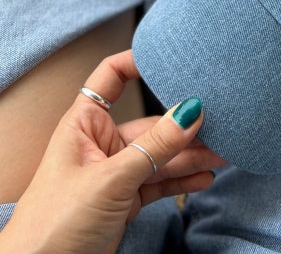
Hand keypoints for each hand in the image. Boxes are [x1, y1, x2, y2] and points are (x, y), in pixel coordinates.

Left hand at [0, 50, 224, 253]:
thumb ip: (154, 147)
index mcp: (85, 123)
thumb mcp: (111, 179)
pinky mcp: (125, 199)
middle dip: (185, 126)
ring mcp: (115, 172)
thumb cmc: (55, 220)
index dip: (137, 62)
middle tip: (222, 124)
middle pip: (150, 124)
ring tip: (225, 153)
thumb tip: (191, 111)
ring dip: (191, 156)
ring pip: (160, 156)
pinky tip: (205, 178)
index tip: (171, 59)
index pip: (110, 78)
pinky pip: (159, 181)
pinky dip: (182, 181)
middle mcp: (101, 142)